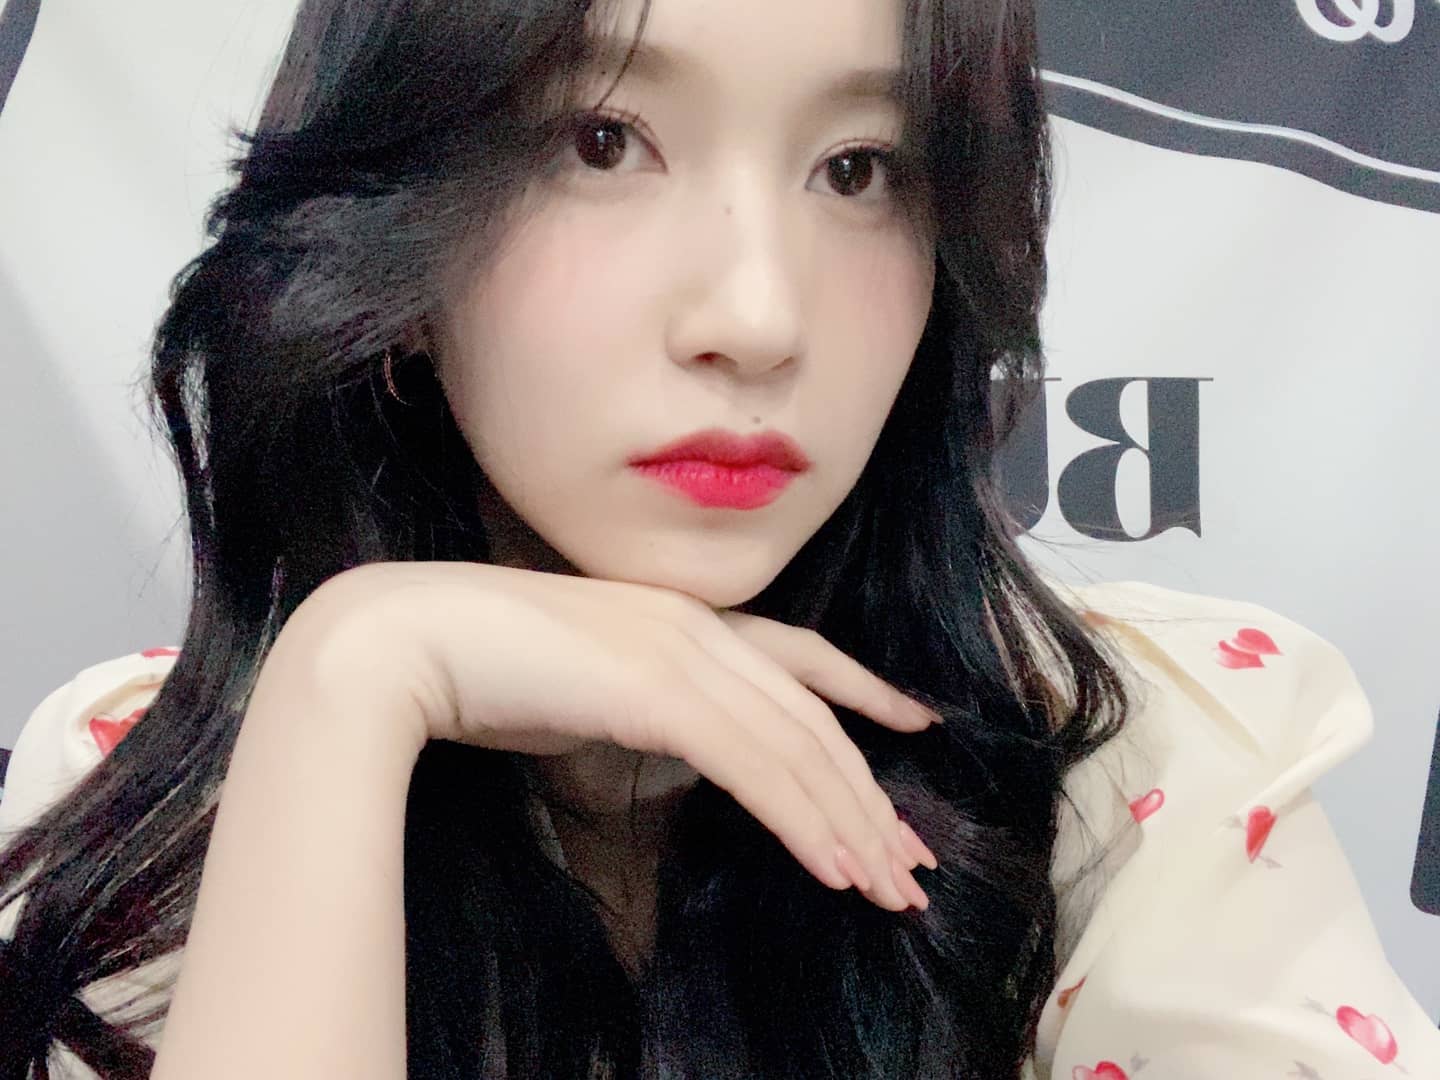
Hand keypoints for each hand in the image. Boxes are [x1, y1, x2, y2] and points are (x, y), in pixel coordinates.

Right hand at [305, 561, 940, 911]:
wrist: (404, 640)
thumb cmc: (480, 665)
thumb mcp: (587, 683)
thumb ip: (642, 700)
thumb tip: (675, 738)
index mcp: (683, 619)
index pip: (801, 656)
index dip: (866, 688)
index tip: (915, 720)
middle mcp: (697, 628)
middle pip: (814, 718)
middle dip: (869, 794)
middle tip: (912, 861)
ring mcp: (679, 653)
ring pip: (797, 746)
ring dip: (850, 823)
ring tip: (889, 888)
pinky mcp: (657, 691)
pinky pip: (754, 765)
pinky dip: (801, 819)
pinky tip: (834, 867)